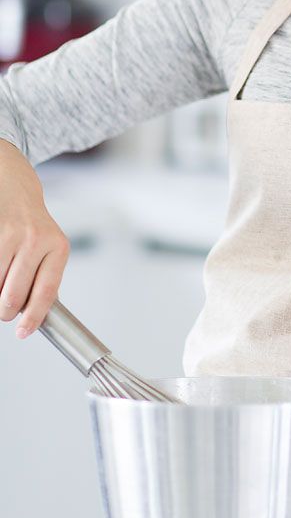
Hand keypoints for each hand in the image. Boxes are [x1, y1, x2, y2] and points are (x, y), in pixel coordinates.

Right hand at [0, 140, 70, 338]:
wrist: (13, 185)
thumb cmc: (31, 224)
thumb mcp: (50, 246)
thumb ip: (46, 277)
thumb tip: (39, 315)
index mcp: (57, 247)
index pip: (46, 292)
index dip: (33, 318)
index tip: (23, 332)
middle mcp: (35, 239)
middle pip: (13, 296)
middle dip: (6, 310)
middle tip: (5, 308)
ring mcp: (8, 234)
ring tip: (1, 279)